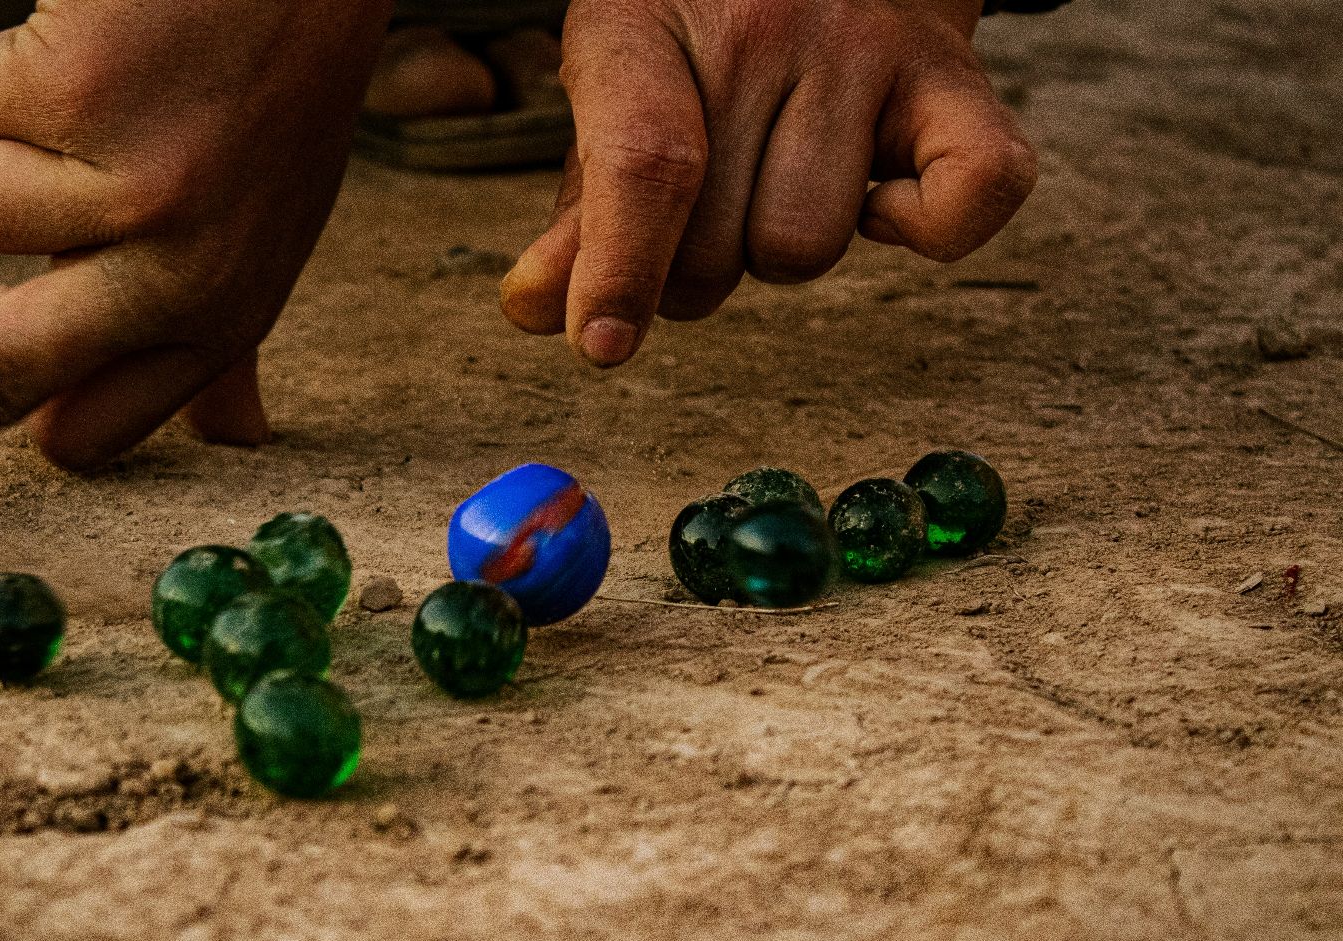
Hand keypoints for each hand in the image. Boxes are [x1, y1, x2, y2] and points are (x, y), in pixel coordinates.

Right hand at [0, 0, 391, 537]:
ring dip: (4, 148)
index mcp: (224, 310)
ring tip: (96, 92)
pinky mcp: (72, 96)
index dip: (6, 434)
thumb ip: (223, 336)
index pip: (91, 429)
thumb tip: (230, 438)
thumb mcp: (265, 227)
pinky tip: (90, 38)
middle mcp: (182, 268)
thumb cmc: (269, 89)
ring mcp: (126, 186)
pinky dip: (13, 64)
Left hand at [500, 0, 1037, 365]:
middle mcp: (768, 23)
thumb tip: (537, 311)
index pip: (645, 161)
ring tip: (775, 180)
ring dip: (781, 251)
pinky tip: (875, 197)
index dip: (620, 269)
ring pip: (807, 248)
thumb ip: (580, 210)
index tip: (602, 344)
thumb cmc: (699, 33)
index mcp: (646, 16)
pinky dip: (924, 232)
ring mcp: (870, 46)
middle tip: (704, 208)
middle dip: (695, 270)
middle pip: (719, 247)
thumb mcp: (614, 92)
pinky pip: (968, 200)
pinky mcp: (955, 77)